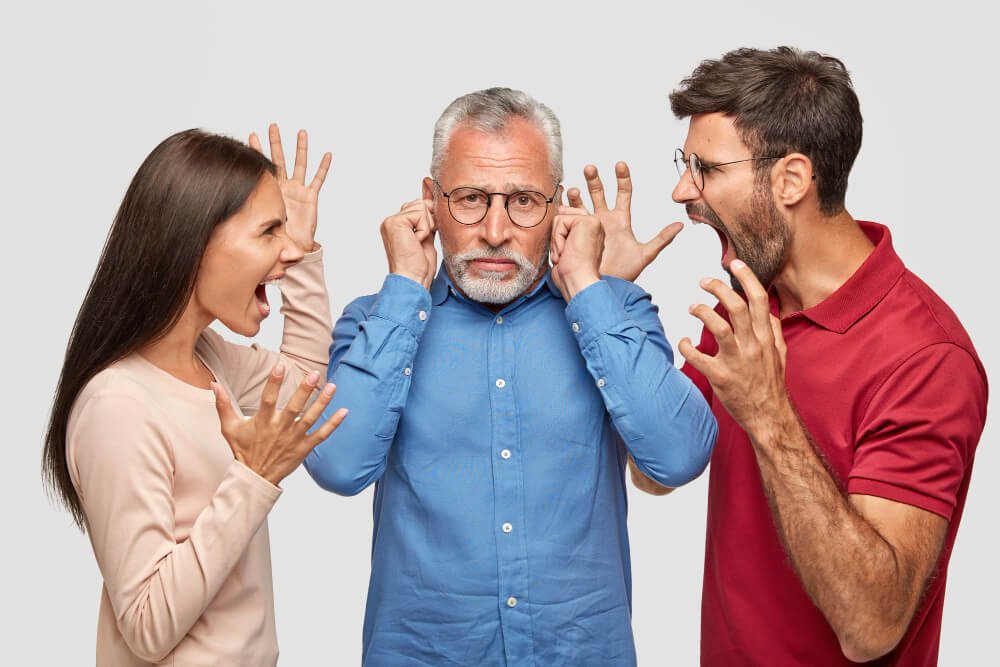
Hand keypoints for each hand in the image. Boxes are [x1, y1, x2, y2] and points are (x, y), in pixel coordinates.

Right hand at [212, 364, 347, 485]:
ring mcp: (294, 439)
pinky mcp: (304, 448)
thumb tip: (213, 384)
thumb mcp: (229, 428)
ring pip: (311, 419)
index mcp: (262, 422)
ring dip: (323, 403)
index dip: (273, 382)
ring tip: (332, 387)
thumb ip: (223, 404)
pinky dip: (333, 424)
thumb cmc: (243, 450)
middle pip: (294, 407)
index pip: (268, 398)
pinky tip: (344, 411)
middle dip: (305, 390)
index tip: (280, 365)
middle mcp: (280, 429)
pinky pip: (321, 435)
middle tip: (314, 373)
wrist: (255, 478)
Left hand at [250, 124, 331, 252]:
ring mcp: (298, 190)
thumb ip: (247, 214)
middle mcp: (285, 186)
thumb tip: (222, 211)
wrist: (292, 247)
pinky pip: (318, 179)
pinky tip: (326, 155)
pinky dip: (323, 167)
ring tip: (301, 132)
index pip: (264, 166)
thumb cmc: (276, 236)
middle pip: (281, 159)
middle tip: (273, 126)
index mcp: (271, 190)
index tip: (251, 134)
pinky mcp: (310, 197)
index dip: (258, 151)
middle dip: (277, 143)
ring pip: (300, 164)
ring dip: (301, 148)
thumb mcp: (259, 221)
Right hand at [380, 199, 437, 288]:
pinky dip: (424, 229)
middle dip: (429, 221)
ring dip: (427, 226)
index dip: (428, 219)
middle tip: (423, 240)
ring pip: (421, 207)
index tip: (427, 236)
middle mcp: (390, 222)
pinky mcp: (395, 223)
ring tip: (419, 242)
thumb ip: (425, 223)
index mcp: (395, 225)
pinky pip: (420, 214)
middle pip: (420, 203)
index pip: (417, 206)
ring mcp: (391, 221)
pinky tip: (416, 242)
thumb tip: (433, 206)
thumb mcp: (425, 239)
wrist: (412, 279)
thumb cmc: (418, 266)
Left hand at [550, 204, 603, 300]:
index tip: (563, 254)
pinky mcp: (587, 221)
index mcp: (590, 231)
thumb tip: (557, 210)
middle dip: (556, 236)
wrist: (578, 282)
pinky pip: (560, 221)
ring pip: (559, 219)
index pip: (566, 219)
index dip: (557, 235)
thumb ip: (563, 229)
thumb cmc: (571, 272)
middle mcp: (594, 225)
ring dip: (556, 240)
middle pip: (562, 216)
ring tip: (564, 254)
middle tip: (562, 255)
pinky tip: (565, 252)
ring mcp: (593, 222)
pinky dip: (557, 238)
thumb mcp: (563, 247)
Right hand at [567, 162, 682, 281]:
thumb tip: (680, 225)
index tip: (620, 164)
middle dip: (594, 180)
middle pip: (599, 193)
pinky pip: (569, 219)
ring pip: (581, 205)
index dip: (622, 178)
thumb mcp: (645, 255)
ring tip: (573, 191)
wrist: (606, 286)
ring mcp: (589, 227)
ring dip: (577, 196)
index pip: (623, 193)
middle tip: (590, 168)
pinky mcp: (577, 236)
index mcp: (621, 220)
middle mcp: (604, 220)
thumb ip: (662, 239)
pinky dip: (563, 209)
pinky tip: (560, 202)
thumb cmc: (624, 273)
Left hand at [678, 259, 788, 436]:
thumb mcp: (780, 354)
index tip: (733, 263)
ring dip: (702, 311)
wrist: (768, 416)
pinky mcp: (721, 377)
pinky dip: (686, 346)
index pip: (759, 299)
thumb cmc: (771, 384)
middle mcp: (753, 345)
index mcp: (766, 337)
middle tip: (703, 281)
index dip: (746, 278)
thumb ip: (773, 330)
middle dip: (718, 288)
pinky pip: (699, 357)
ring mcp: (737, 361)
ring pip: (719, 327)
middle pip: (736, 306)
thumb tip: (766, 311)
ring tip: (692, 306)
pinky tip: (683, 341)